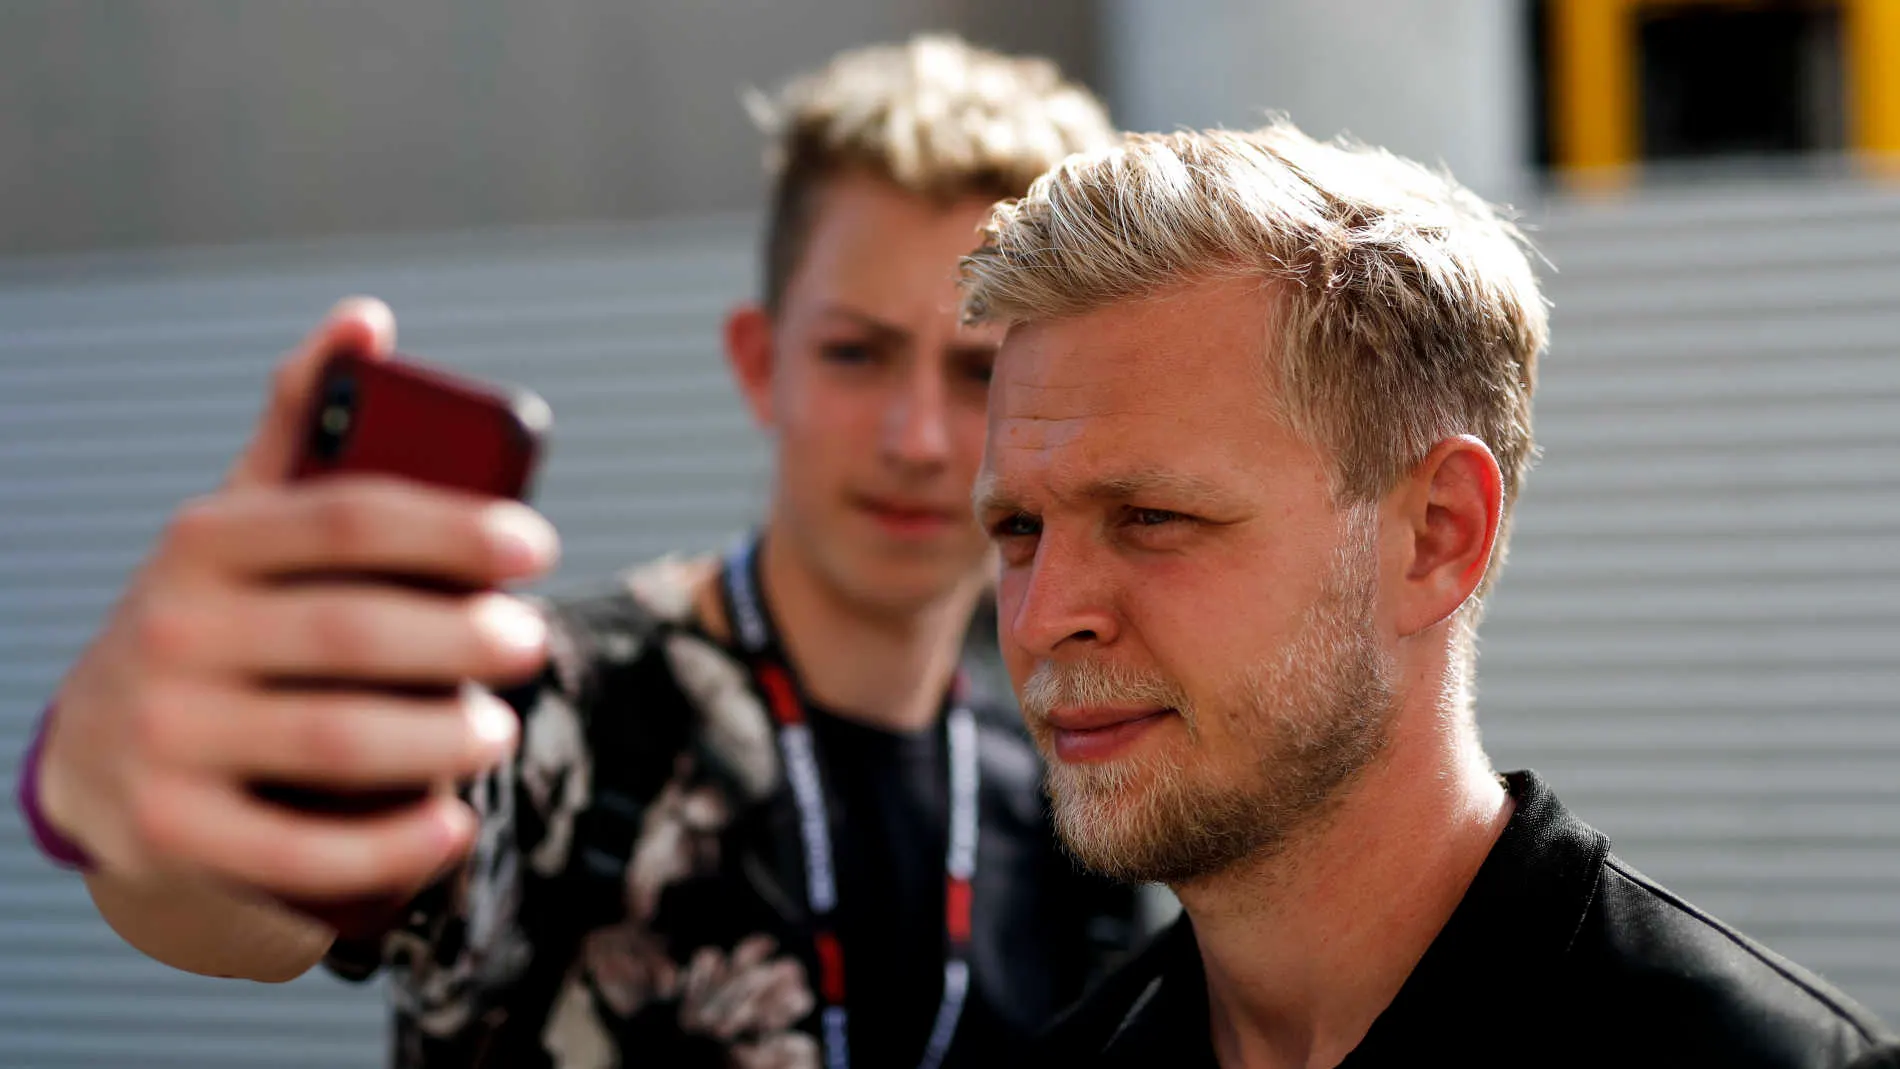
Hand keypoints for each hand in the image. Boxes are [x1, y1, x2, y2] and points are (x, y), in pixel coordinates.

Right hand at [36, 297, 559, 903]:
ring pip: (337, 742)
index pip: (348, 517)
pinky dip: (392, 846)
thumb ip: (302, 427)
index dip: (455, 528)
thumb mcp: (242, 522)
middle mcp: (172, 630)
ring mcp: (165, 735)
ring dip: (442, 740)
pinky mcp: (171, 831)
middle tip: (531, 644)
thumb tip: (367, 317)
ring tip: (499, 730)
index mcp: (204, 540)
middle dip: (464, 641)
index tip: (537, 544)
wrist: (98, 755)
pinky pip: (300, 852)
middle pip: (354, 634)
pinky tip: (453, 826)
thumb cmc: (214, 619)